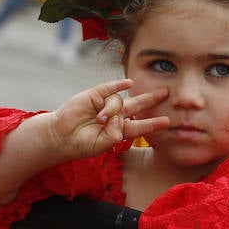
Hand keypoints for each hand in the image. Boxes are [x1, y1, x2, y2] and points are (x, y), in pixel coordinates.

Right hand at [50, 79, 168, 159]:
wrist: (61, 136)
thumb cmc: (82, 144)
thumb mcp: (102, 145)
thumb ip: (114, 134)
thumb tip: (119, 118)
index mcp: (119, 130)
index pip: (140, 126)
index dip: (153, 123)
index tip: (167, 121)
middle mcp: (115, 115)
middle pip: (137, 105)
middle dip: (151, 99)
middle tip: (166, 93)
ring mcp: (105, 104)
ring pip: (119, 102)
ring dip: (111, 111)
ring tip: (99, 120)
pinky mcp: (94, 95)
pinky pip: (110, 88)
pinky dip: (118, 85)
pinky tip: (128, 83)